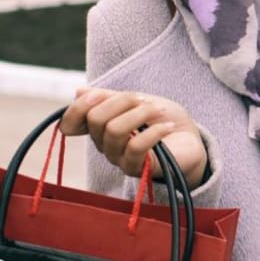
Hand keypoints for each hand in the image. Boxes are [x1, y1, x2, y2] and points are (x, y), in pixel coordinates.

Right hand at [60, 87, 207, 188]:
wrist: (189, 138)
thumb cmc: (161, 118)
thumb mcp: (136, 100)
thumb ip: (109, 98)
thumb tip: (78, 92)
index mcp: (99, 127)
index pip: (71, 121)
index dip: (81, 105)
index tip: (101, 95)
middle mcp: (104, 145)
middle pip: (96, 119)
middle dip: (123, 101)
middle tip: (145, 100)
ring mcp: (119, 158)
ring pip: (115, 130)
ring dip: (141, 113)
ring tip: (160, 110)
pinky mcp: (137, 169)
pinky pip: (136, 148)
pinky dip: (155, 131)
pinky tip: (168, 126)